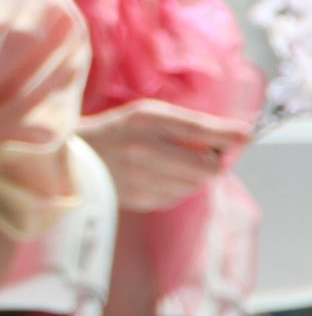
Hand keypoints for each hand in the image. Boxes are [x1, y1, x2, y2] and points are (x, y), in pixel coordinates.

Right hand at [79, 99, 248, 212]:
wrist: (70, 160)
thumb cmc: (116, 132)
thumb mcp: (147, 115)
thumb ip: (189, 124)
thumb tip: (238, 138)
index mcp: (144, 119)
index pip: (199, 129)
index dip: (228, 135)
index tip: (246, 136)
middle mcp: (142, 148)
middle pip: (207, 166)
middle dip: (213, 161)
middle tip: (206, 153)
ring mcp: (139, 177)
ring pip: (195, 184)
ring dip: (194, 176)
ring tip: (175, 165)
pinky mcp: (138, 199)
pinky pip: (177, 197)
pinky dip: (177, 188)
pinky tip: (160, 178)